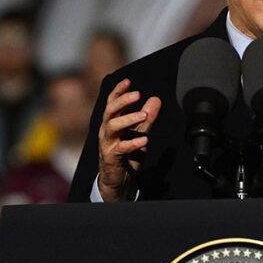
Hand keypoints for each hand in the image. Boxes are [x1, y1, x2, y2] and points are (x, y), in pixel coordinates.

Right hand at [97, 78, 161, 200]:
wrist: (119, 180)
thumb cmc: (127, 155)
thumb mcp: (140, 133)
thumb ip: (147, 118)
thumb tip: (156, 99)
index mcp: (112, 122)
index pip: (112, 103)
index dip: (118, 91)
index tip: (128, 81)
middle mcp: (106, 131)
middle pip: (109, 112)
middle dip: (123, 101)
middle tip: (138, 94)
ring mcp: (107, 144)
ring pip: (112, 127)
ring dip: (128, 119)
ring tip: (144, 115)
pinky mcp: (111, 158)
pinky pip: (120, 148)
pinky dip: (132, 143)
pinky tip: (144, 140)